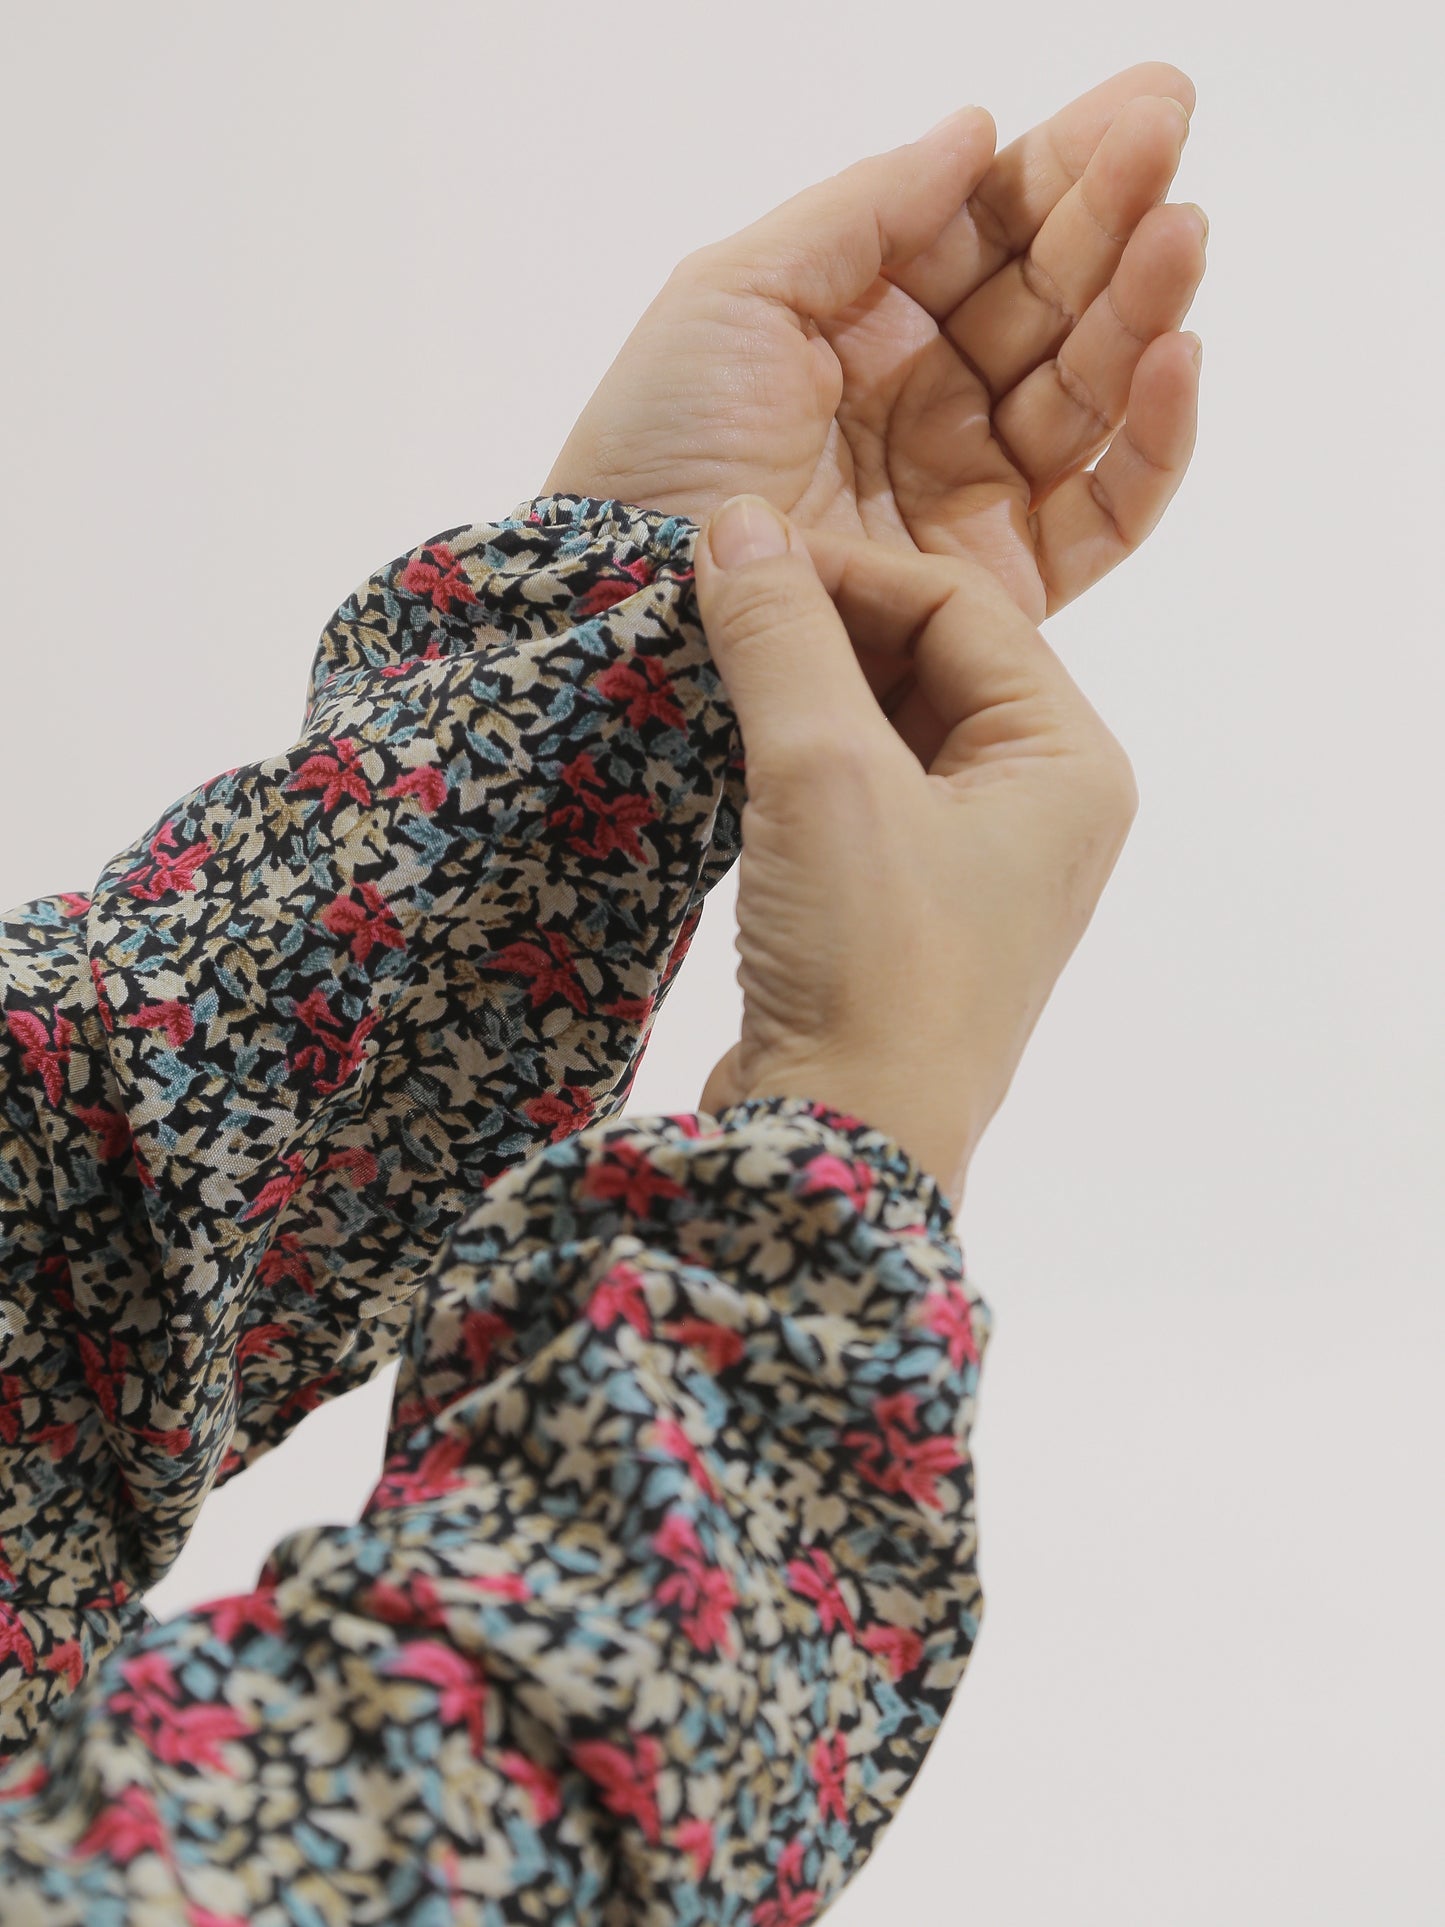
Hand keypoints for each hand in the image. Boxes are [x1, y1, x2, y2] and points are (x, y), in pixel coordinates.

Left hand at [543, 63, 1205, 634]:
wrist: (631, 606)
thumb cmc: (655, 448)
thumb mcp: (735, 294)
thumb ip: (860, 212)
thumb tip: (974, 130)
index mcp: (869, 325)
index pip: (991, 230)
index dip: (1065, 168)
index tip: (1147, 102)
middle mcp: (932, 401)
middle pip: (1052, 299)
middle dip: (1115, 216)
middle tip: (1170, 141)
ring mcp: (972, 491)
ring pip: (1089, 390)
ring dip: (1143, 306)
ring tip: (1179, 233)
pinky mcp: (1003, 582)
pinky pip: (1104, 511)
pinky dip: (1151, 441)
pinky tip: (1173, 359)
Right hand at [689, 495, 1139, 1210]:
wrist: (840, 1146)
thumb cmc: (874, 968)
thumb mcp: (824, 777)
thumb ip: (782, 637)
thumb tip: (735, 524)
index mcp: (1067, 764)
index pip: (961, 608)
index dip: (844, 570)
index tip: (734, 556)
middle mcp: (1037, 808)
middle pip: (926, 661)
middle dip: (818, 629)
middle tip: (712, 605)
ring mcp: (970, 865)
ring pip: (881, 726)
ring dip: (796, 692)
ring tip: (706, 666)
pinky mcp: (901, 909)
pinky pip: (851, 793)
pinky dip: (788, 758)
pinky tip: (720, 745)